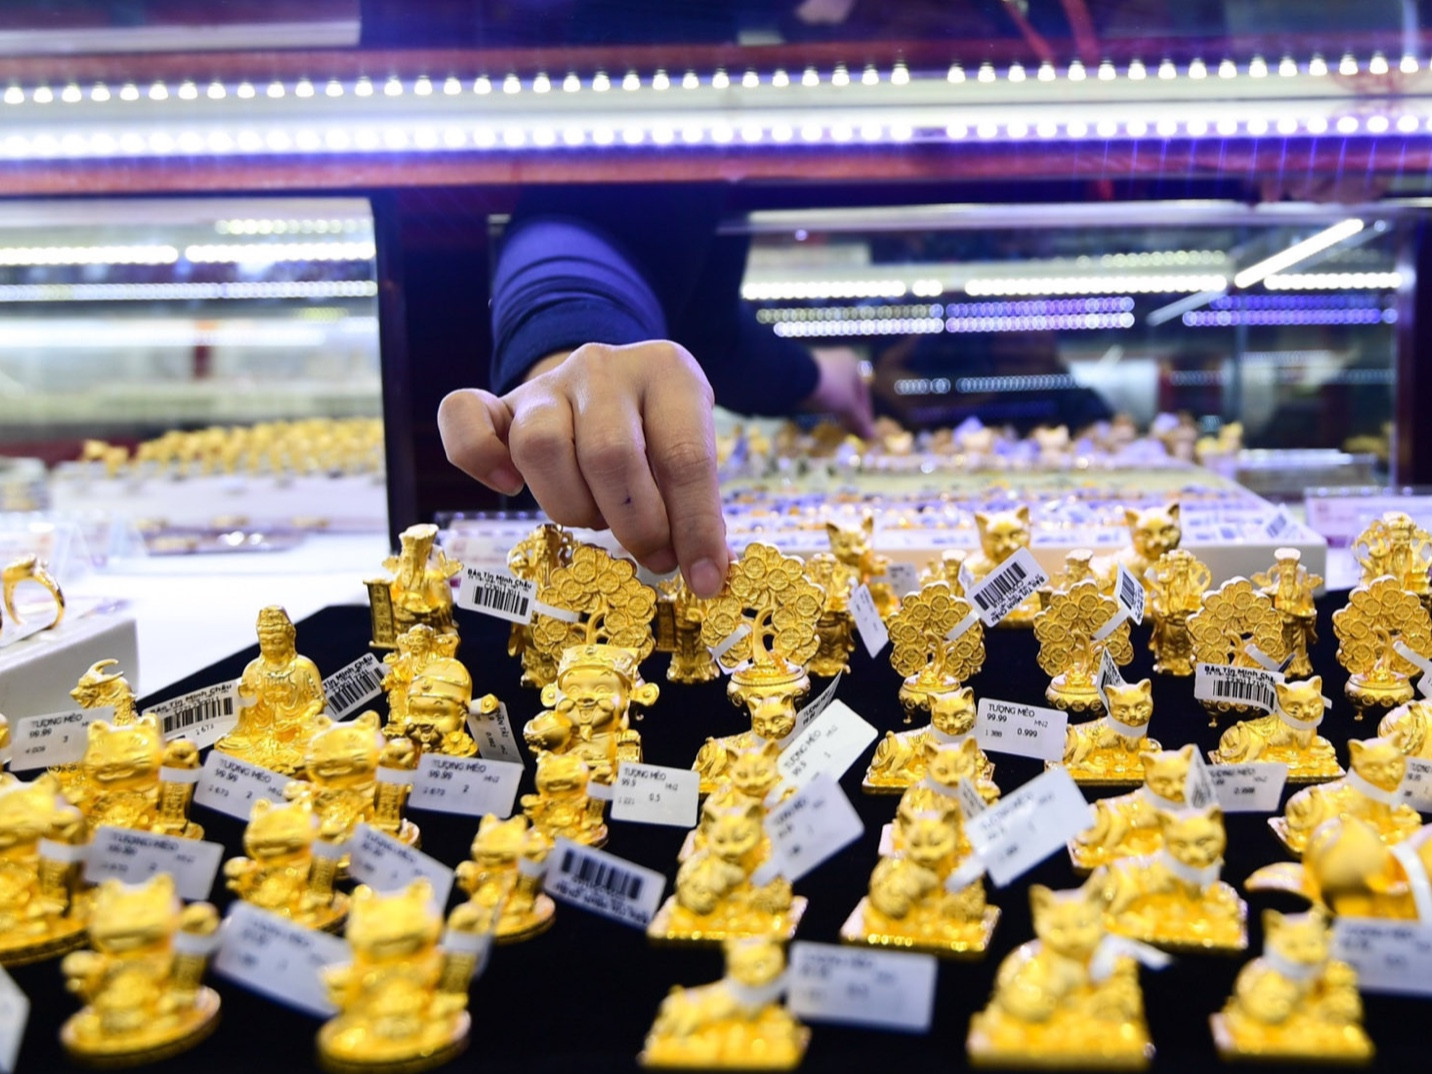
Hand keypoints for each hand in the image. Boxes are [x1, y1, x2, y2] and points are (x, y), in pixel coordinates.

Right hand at [438, 340, 728, 597]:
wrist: (611, 382)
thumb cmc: (659, 430)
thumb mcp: (689, 449)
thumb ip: (696, 502)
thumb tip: (708, 574)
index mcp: (668, 372)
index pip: (684, 456)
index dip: (694, 527)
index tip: (704, 579)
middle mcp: (603, 367)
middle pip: (609, 455)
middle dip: (636, 524)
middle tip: (653, 555)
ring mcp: (548, 383)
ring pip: (540, 447)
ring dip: (571, 504)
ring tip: (596, 518)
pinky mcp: (502, 402)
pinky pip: (465, 419)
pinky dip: (478, 458)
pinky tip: (507, 485)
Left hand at [803, 347, 875, 437]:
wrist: (794, 376)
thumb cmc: (829, 387)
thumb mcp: (847, 406)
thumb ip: (859, 420)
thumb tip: (872, 436)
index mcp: (852, 363)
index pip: (863, 392)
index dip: (865, 413)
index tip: (865, 430)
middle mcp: (837, 361)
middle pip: (848, 392)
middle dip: (850, 412)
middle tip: (851, 430)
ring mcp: (818, 366)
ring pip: (833, 392)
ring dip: (837, 409)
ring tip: (837, 425)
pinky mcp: (803, 373)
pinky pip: (818, 391)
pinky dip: (822, 404)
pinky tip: (820, 415)